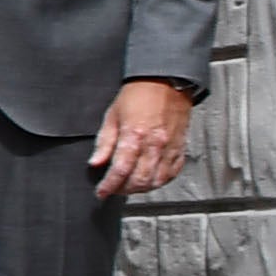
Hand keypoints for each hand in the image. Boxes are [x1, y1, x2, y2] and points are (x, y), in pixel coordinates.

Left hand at [92, 77, 196, 200]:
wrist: (166, 83)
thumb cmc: (138, 95)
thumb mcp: (112, 115)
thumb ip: (104, 142)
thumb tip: (95, 162)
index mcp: (134, 135)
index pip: (120, 169)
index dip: (109, 185)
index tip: (101, 192)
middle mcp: (154, 145)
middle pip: (140, 180)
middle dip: (124, 190)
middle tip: (113, 189)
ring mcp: (170, 149)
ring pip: (157, 181)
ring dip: (141, 189)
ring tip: (129, 186)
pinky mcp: (180, 149)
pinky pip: (171, 174)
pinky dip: (159, 181)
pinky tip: (149, 179)